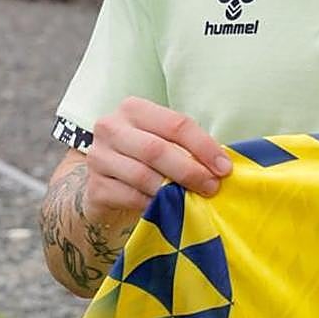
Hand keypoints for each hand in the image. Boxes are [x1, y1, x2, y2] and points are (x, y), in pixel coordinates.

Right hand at [85, 97, 232, 224]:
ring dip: (173, 190)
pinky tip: (167, 208)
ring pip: (143, 175)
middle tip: (212, 187)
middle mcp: (111, 128)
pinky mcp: (94, 187)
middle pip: (157, 149)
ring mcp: (98, 157)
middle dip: (190, 170)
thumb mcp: (164, 141)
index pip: (176, 124)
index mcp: (134, 108)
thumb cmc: (145, 157)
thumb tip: (222, 165)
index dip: (204, 146)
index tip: (224, 167)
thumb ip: (187, 146)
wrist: (107, 183)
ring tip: (193, 199)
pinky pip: (130, 197)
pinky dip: (153, 204)